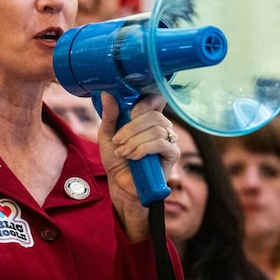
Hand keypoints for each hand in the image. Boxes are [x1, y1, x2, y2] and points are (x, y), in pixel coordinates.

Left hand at [97, 92, 179, 239]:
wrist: (121, 185)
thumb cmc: (116, 160)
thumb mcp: (107, 135)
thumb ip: (110, 115)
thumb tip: (108, 95)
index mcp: (148, 119)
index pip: (155, 99)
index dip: (144, 101)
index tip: (129, 111)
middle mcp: (162, 126)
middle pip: (153, 114)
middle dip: (131, 127)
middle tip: (118, 140)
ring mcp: (169, 140)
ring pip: (156, 129)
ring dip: (134, 140)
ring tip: (123, 152)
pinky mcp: (172, 154)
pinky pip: (161, 143)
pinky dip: (143, 148)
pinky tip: (133, 157)